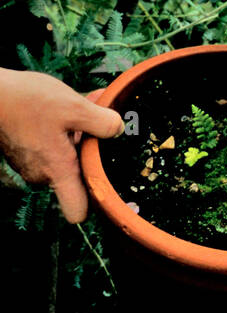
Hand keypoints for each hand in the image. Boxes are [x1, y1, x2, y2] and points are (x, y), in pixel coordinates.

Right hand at [0, 70, 124, 222]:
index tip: (106, 177)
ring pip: (64, 155)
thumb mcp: (74, 106)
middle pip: (75, 175)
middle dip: (90, 149)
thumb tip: (119, 129)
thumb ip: (102, 122)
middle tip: (100, 121)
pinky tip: (68, 105)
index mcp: (58, 170)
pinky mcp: (22, 151)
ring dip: (77, 134)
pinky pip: (50, 146)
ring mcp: (30, 164)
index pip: (77, 211)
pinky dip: (61, 130)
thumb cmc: (29, 101)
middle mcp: (42, 174)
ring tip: (86, 105)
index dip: (94, 203)